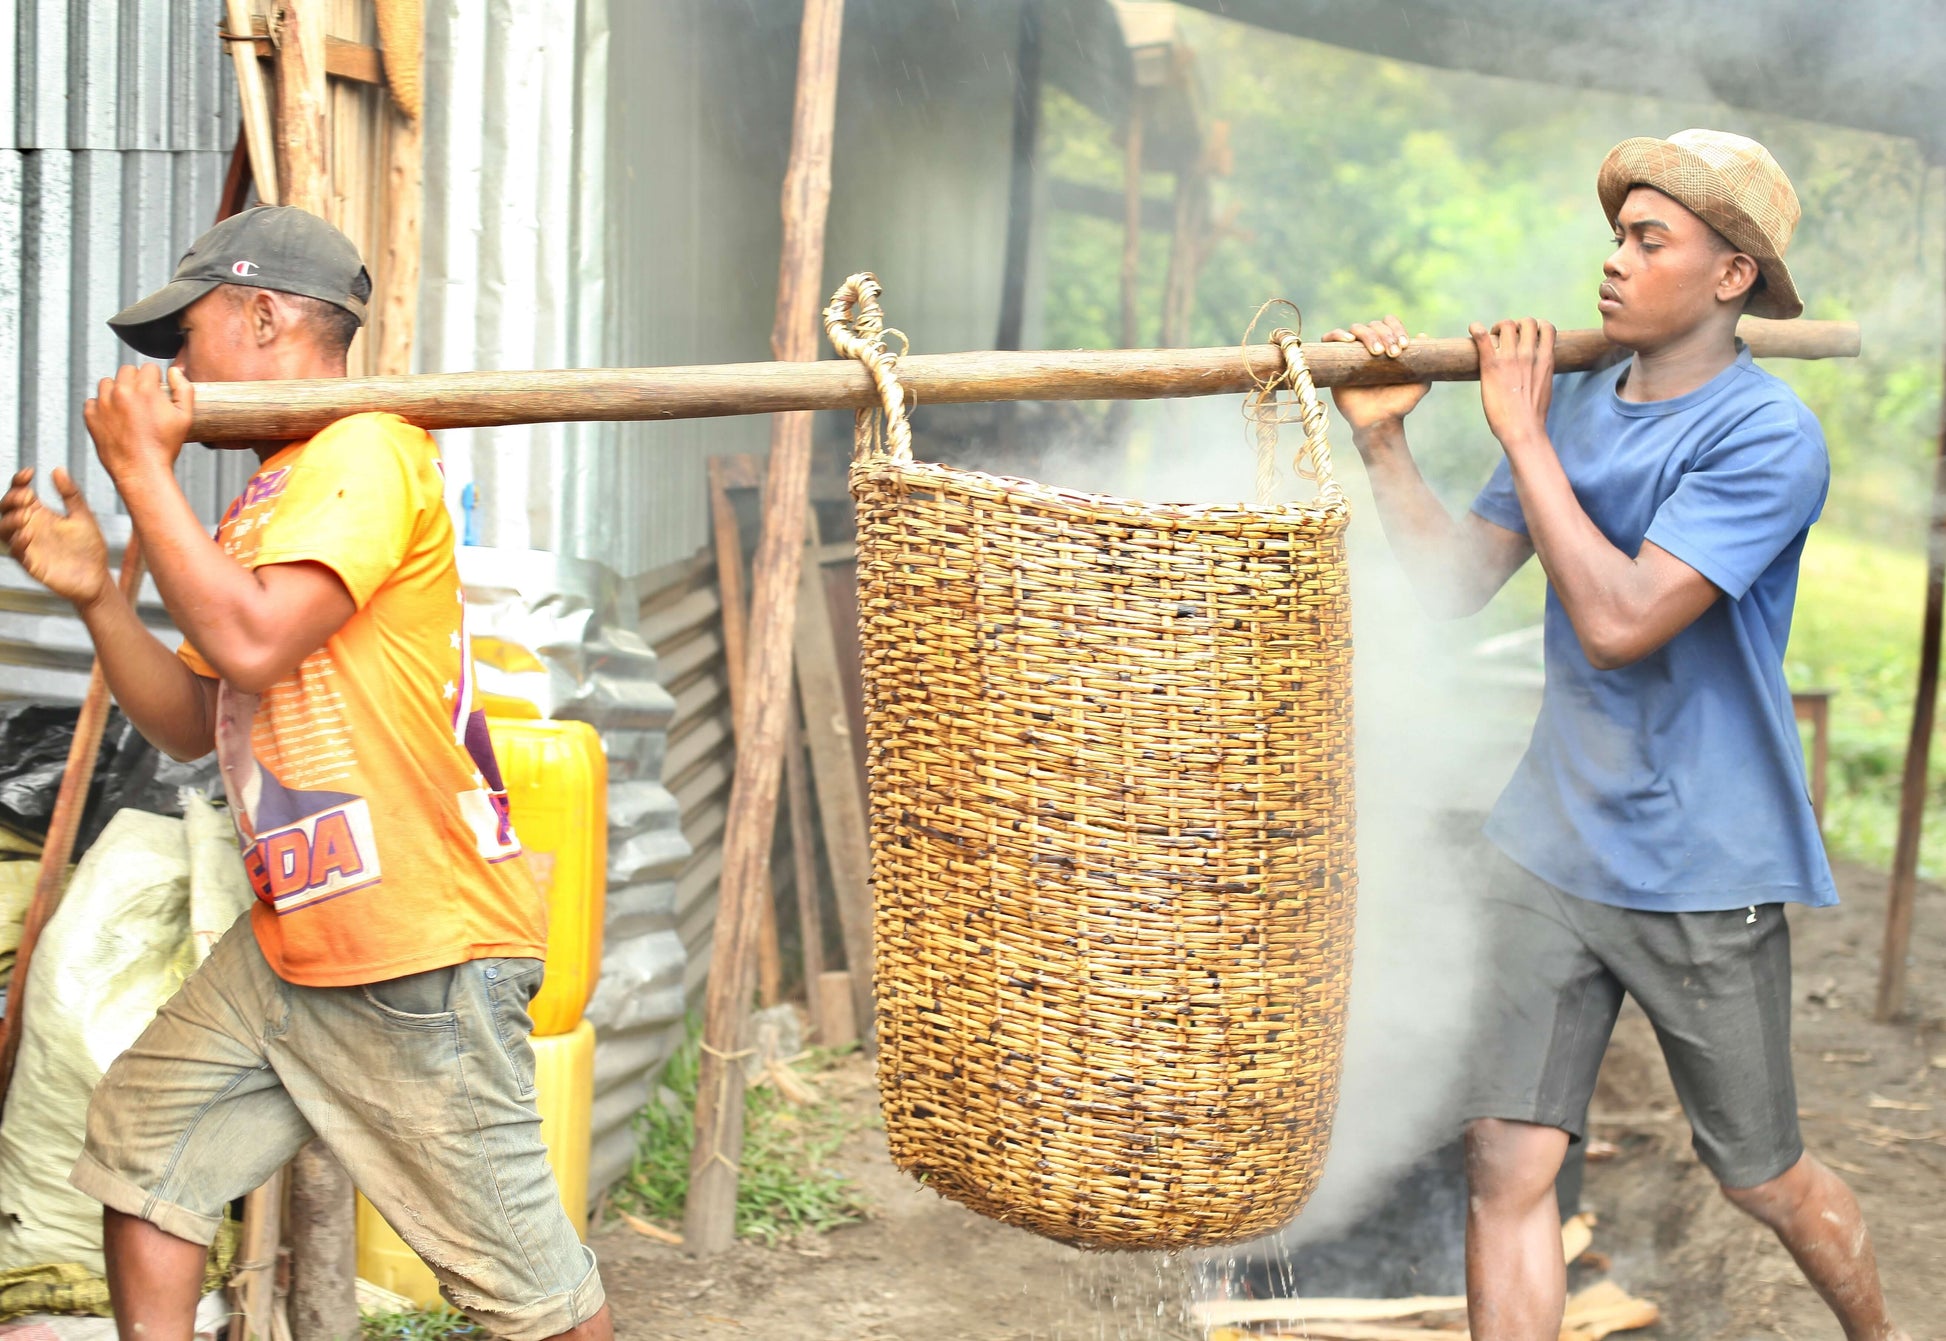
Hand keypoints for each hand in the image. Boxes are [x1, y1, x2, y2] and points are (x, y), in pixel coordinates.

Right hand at [1, 467, 111, 606]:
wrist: (97, 577)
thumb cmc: (89, 549)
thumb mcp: (83, 516)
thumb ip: (71, 495)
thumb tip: (58, 470)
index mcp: (41, 514)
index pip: (19, 493)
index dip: (18, 481)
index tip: (29, 473)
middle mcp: (31, 527)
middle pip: (5, 509)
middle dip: (11, 499)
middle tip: (28, 497)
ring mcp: (29, 545)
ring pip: (3, 530)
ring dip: (10, 520)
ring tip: (26, 516)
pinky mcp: (32, 563)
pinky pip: (16, 553)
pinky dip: (18, 543)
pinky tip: (28, 535)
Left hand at [83, 364, 194, 482]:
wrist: (142, 470)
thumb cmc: (165, 446)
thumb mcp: (185, 417)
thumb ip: (184, 389)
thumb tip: (175, 371)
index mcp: (145, 389)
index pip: (148, 368)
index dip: (156, 378)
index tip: (157, 390)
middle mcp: (121, 392)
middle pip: (126, 370)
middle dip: (136, 380)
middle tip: (142, 399)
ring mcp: (103, 403)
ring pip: (107, 383)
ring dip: (116, 390)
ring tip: (126, 407)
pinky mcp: (91, 416)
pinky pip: (92, 401)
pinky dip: (101, 407)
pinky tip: (114, 418)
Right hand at [1322, 316, 1430, 437]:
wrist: (1379, 422)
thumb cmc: (1399, 404)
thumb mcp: (1420, 383)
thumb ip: (1425, 362)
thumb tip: (1422, 336)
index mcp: (1387, 346)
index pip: (1389, 323)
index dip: (1396, 328)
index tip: (1403, 346)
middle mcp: (1368, 347)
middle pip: (1373, 325)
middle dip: (1385, 335)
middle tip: (1392, 354)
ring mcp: (1350, 354)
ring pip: (1355, 329)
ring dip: (1367, 335)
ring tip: (1376, 353)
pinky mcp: (1334, 362)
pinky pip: (1328, 340)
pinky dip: (1337, 335)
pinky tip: (1349, 341)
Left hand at [1470, 318, 1554, 451]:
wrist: (1522, 429)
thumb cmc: (1533, 416)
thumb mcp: (1544, 388)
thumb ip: (1540, 374)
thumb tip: (1533, 374)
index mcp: (1545, 360)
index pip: (1547, 327)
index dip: (1536, 327)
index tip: (1527, 337)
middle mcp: (1529, 354)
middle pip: (1526, 322)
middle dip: (1516, 326)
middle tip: (1505, 339)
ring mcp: (1510, 358)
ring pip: (1507, 325)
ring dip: (1498, 327)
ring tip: (1491, 338)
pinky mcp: (1491, 365)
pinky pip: (1482, 336)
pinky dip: (1476, 328)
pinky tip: (1474, 330)